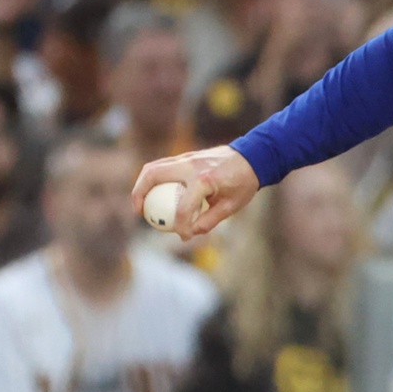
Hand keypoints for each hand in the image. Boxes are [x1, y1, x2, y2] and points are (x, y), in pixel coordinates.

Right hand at [132, 146, 259, 240]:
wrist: (253, 156)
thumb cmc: (244, 182)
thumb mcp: (231, 206)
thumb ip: (210, 220)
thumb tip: (191, 233)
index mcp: (204, 180)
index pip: (183, 207)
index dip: (180, 225)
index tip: (183, 235)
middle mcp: (191, 165)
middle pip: (153, 176)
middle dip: (140, 195)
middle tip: (140, 213)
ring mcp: (186, 157)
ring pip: (153, 167)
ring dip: (141, 184)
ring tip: (141, 203)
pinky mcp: (185, 156)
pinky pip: (162, 166)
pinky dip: (153, 179)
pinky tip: (154, 194)